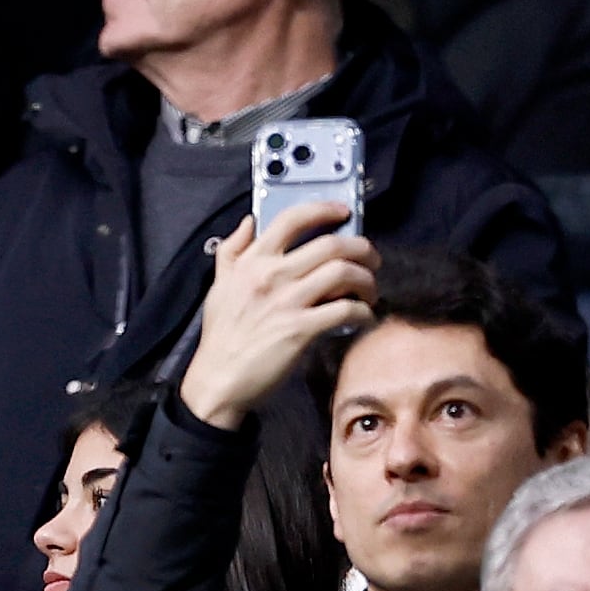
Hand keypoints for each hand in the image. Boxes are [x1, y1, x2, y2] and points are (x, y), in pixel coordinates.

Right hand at [180, 201, 379, 430]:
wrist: (218, 381)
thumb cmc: (222, 336)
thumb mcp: (219, 286)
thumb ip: (232, 251)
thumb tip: (249, 221)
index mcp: (252, 261)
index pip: (291, 219)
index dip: (324, 209)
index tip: (344, 212)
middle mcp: (271, 275)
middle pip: (331, 245)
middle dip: (362, 248)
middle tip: (371, 258)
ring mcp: (287, 302)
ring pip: (343, 272)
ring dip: (367, 279)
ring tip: (369, 290)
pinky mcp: (301, 329)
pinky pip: (345, 310)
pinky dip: (363, 311)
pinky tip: (364, 316)